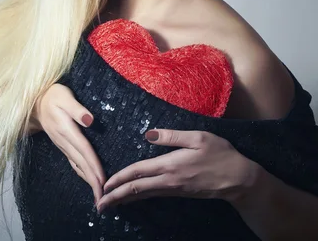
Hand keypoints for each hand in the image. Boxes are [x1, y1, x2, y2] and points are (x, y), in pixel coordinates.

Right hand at [33, 83, 106, 204]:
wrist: (35, 101)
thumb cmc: (53, 96)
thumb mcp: (64, 97)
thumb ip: (77, 109)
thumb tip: (90, 120)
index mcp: (67, 130)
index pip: (84, 151)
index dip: (94, 166)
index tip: (103, 182)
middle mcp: (64, 141)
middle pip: (81, 163)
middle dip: (93, 182)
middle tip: (103, 199)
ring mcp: (62, 145)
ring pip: (77, 165)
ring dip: (88, 181)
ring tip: (98, 196)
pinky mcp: (62, 145)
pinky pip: (74, 162)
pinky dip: (83, 173)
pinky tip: (89, 180)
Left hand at [97, 129, 260, 213]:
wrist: (240, 180)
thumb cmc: (221, 154)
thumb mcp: (198, 138)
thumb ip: (171, 136)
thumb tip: (147, 135)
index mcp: (170, 166)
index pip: (138, 173)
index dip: (119, 179)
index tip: (104, 185)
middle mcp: (169, 180)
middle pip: (136, 190)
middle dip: (115, 197)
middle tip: (99, 205)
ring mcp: (174, 189)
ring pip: (143, 195)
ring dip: (124, 199)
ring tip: (109, 204)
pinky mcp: (179, 192)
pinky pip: (153, 195)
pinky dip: (138, 197)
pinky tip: (131, 198)